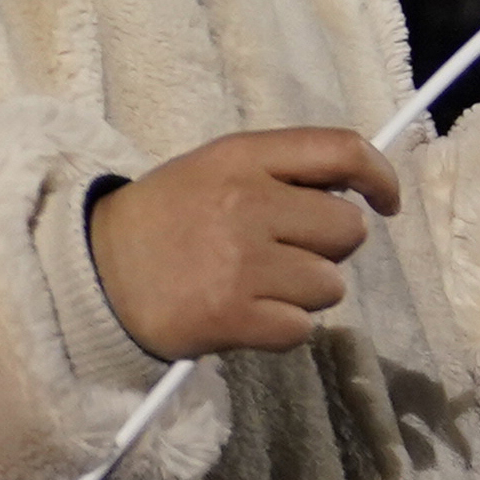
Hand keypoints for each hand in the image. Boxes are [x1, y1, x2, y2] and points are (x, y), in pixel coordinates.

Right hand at [87, 128, 404, 357]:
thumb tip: (354, 197)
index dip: (379, 176)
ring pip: (329, 287)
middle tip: (284, 253)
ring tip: (253, 286)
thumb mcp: (212, 171)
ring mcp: (241, 262)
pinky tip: (242, 314)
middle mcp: (246, 203)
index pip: (339, 150)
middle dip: (327, 248)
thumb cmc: (162, 219)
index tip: (385, 200)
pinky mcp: (234, 315)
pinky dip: (279, 328)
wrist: (94, 272)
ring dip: (301, 293)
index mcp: (240, 158)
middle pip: (347, 230)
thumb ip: (276, 175)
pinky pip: (300, 328)